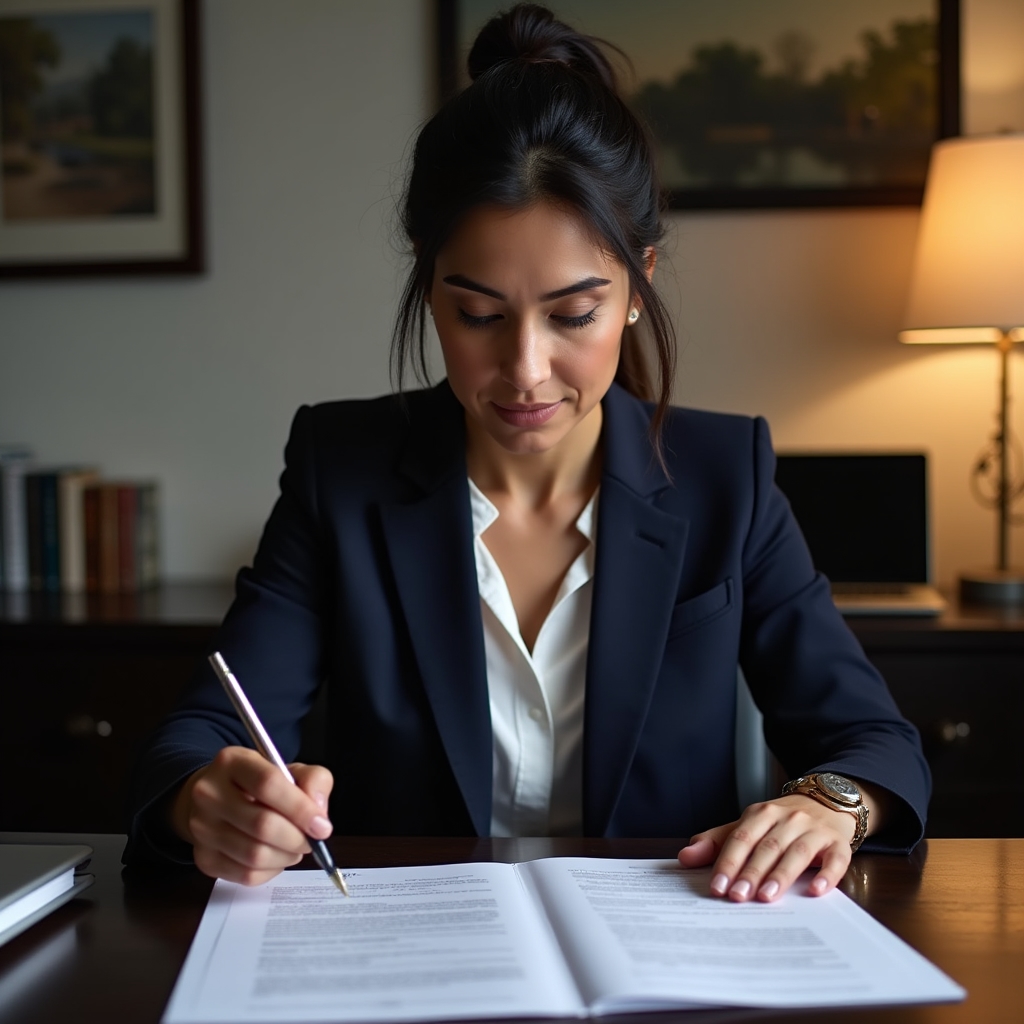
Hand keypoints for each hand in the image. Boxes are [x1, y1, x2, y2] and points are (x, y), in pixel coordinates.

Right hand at [170, 746, 334, 885]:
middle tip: (312, 840)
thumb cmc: (259, 784)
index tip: (322, 826)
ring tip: (294, 847)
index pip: (268, 784)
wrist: (216, 799)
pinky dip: (271, 870)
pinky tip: (275, 855)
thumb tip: (318, 813)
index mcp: (232, 761)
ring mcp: (201, 828)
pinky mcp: (203, 858)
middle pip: (262, 824)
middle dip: (297, 838)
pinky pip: (246, 875)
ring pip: (255, 855)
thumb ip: (314, 780)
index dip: (300, 808)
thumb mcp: (290, 770)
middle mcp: (208, 793)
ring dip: (286, 856)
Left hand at [677, 795, 856, 901]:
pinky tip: (816, 891)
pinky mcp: (838, 843)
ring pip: (796, 852)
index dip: (728, 862)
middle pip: (767, 847)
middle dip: (751, 872)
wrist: (826, 803)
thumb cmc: (780, 823)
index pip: (741, 838)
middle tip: (737, 896)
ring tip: (766, 897)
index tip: (717, 887)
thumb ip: (717, 842)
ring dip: (780, 875)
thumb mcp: (748, 826)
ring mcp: (814, 830)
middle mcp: (788, 819)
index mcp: (761, 813)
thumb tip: (685, 857)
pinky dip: (827, 875)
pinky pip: (836, 859)